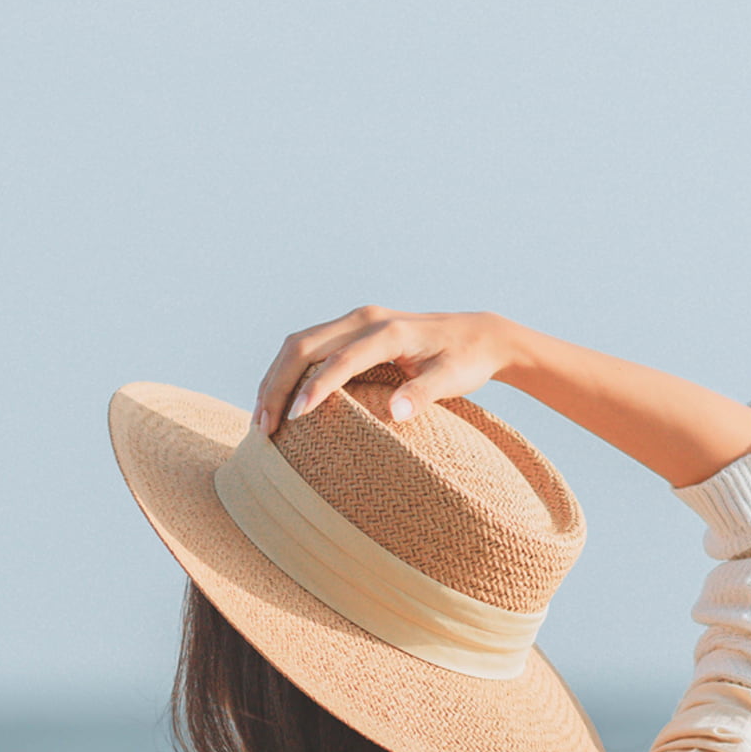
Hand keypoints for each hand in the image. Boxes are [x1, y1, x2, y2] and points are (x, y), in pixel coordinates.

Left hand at [254, 307, 750, 489]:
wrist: (491, 341)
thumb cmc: (429, 368)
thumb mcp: (384, 380)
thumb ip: (346, 391)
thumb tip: (300, 426)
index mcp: (353, 329)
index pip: (296, 347)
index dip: (270, 383)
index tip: (258, 427)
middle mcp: (370, 323)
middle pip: (306, 345)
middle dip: (280, 385)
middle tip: (266, 428)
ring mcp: (401, 333)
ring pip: (348, 351)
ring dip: (320, 383)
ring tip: (300, 417)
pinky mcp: (439, 355)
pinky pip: (416, 376)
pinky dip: (402, 396)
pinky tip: (387, 419)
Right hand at [255, 307, 519, 435]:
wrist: (479, 335)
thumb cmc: (466, 361)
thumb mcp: (453, 380)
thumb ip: (424, 394)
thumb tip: (396, 414)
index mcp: (388, 331)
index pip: (339, 360)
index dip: (315, 389)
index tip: (294, 420)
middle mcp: (365, 319)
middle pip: (304, 346)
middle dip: (277, 386)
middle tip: (263, 429)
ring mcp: (355, 321)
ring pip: (299, 344)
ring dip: (274, 379)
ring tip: (261, 420)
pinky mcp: (352, 330)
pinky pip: (308, 347)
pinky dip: (286, 373)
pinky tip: (277, 401)